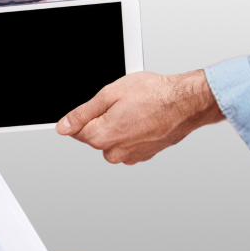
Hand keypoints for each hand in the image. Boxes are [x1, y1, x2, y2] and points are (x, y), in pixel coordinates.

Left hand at [57, 70, 224, 163]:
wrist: (186, 103)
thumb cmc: (154, 95)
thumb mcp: (110, 94)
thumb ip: (82, 113)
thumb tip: (63, 127)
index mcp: (100, 137)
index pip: (75, 130)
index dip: (84, 115)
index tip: (99, 106)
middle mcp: (113, 152)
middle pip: (94, 136)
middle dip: (102, 120)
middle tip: (122, 104)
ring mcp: (130, 156)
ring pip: (112, 141)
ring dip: (118, 127)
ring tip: (136, 111)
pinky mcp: (143, 156)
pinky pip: (128, 145)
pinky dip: (132, 133)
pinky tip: (144, 120)